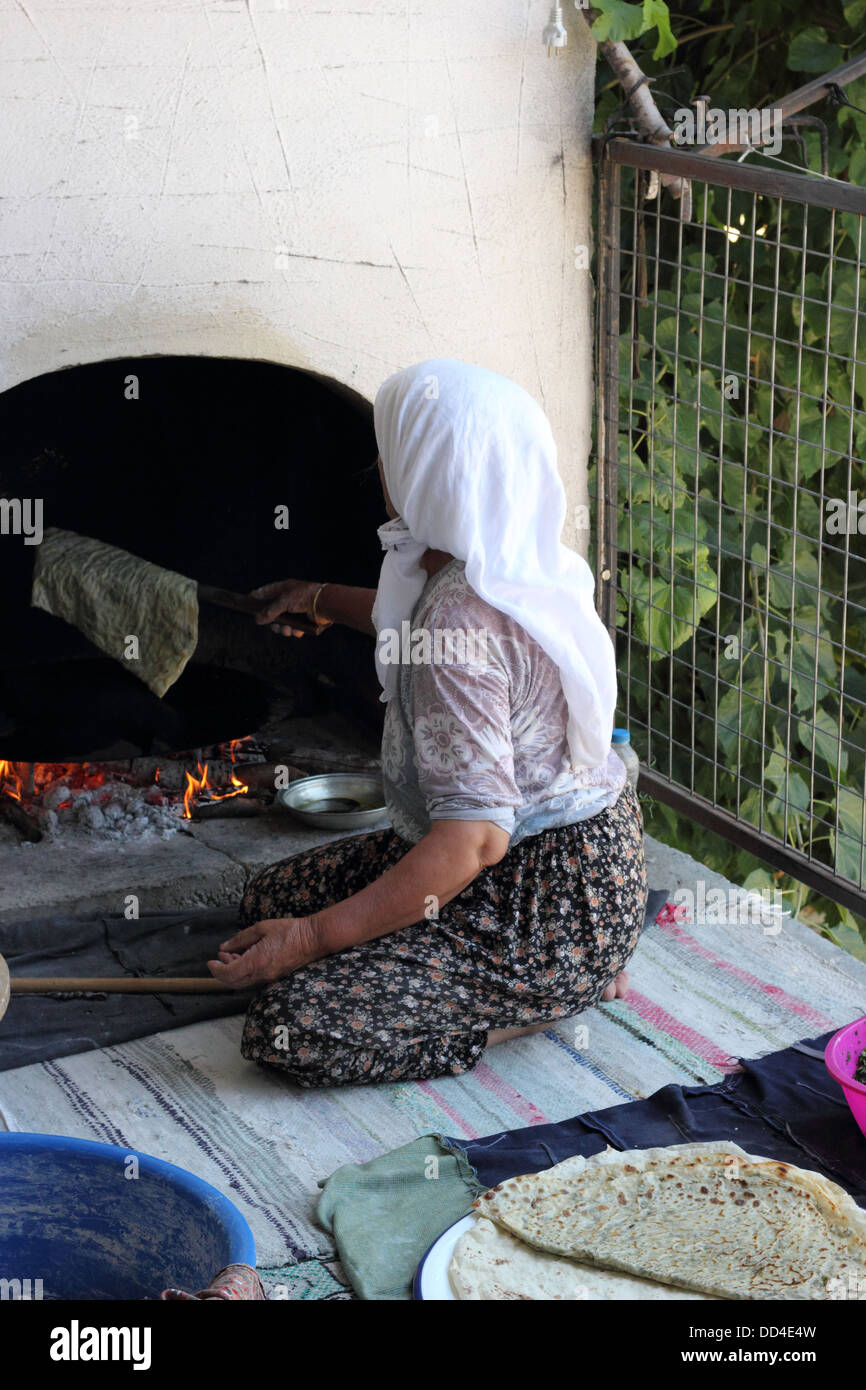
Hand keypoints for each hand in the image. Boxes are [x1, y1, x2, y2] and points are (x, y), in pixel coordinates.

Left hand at [206, 916, 320, 987]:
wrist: (312, 939)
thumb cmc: (289, 931)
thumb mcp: (261, 928)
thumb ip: (240, 939)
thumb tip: (224, 946)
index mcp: (256, 961)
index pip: (228, 974)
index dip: (216, 970)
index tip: (211, 961)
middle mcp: (261, 974)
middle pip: (233, 982)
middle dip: (222, 971)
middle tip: (220, 957)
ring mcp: (269, 977)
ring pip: (243, 981)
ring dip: (233, 971)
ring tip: (232, 954)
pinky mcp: (275, 976)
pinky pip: (254, 978)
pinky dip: (244, 971)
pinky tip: (245, 957)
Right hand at [249, 578, 330, 636]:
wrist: (325, 604)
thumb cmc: (304, 596)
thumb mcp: (283, 602)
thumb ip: (269, 611)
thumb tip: (257, 619)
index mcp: (284, 589)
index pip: (267, 591)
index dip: (258, 596)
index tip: (248, 601)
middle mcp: (290, 598)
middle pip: (273, 612)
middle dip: (272, 621)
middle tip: (273, 626)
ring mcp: (297, 609)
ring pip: (283, 622)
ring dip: (283, 628)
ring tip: (287, 630)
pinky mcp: (304, 619)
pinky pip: (294, 628)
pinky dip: (294, 631)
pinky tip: (296, 631)